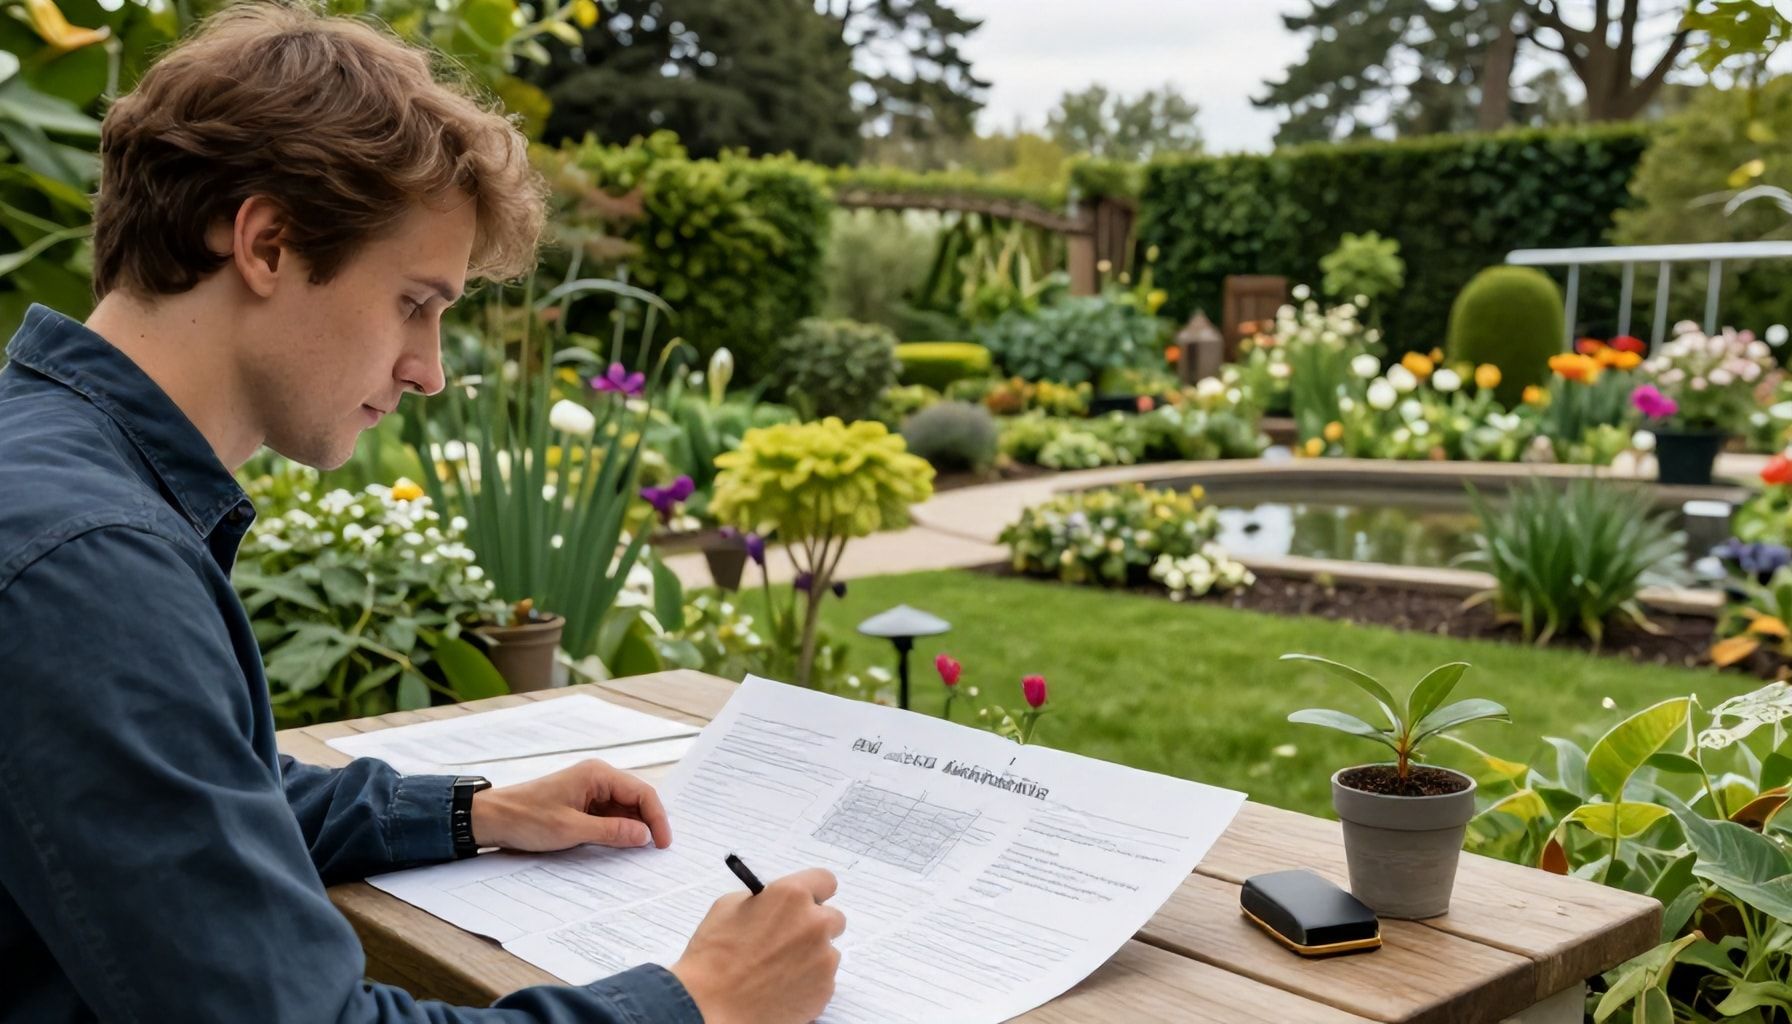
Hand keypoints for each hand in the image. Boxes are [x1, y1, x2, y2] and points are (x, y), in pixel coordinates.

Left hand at [469, 759, 670, 851]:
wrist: (492, 818)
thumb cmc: (527, 818)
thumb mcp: (571, 830)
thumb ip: (611, 831)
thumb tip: (644, 835)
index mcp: (597, 774)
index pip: (642, 792)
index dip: (657, 818)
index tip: (664, 843)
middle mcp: (597, 777)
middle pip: (636, 798)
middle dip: (649, 822)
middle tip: (657, 850)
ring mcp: (590, 789)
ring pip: (624, 808)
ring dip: (633, 827)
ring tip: (642, 851)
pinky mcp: (582, 802)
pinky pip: (609, 814)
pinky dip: (618, 829)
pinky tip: (621, 845)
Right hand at [669, 868, 845, 1023]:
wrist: (711, 1005)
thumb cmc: (714, 955)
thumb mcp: (729, 907)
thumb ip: (765, 898)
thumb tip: (778, 902)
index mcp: (791, 895)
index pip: (825, 881)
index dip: (815, 892)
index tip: (807, 902)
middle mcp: (814, 923)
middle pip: (833, 918)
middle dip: (815, 926)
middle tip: (791, 939)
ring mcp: (823, 957)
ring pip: (828, 951)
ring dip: (811, 956)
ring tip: (779, 969)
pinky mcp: (825, 988)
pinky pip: (824, 979)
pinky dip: (809, 982)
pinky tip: (782, 987)